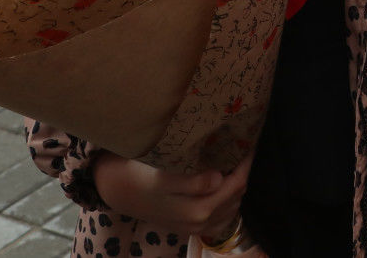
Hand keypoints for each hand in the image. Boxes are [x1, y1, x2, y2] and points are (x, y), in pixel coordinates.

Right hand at [93, 152, 252, 238]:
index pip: (237, 184)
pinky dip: (229, 198)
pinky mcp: (192, 227)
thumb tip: (219, 178)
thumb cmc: (140, 177)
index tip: (248, 140)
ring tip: (234, 160)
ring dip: (237, 183)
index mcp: (197, 210)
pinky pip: (223, 216)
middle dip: (243, 170)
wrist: (117, 192)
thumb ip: (192, 182)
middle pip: (238, 194)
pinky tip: (223, 182)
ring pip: (234, 204)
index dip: (246, 161)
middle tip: (242, 145)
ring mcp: (197, 227)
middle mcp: (201, 222)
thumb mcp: (162, 177)